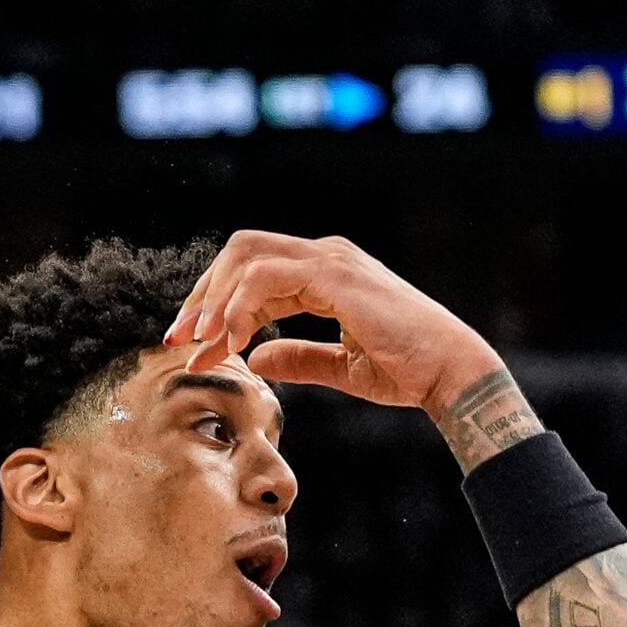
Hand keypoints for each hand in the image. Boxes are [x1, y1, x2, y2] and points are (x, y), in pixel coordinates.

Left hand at [164, 232, 497, 413]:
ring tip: (199, 345)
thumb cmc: (406, 371)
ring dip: (214, 301)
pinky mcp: (335, 274)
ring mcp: (331, 260)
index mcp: (326, 273)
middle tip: (178, 339)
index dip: (216, 307)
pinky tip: (229, 342)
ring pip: (246, 258)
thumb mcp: (340, 367)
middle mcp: (326, 256)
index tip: (192, 346)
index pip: (253, 273)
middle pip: (240, 253)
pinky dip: (238, 307)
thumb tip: (258, 356)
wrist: (449, 373)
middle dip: (202, 294)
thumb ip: (298, 357)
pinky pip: (267, 277)